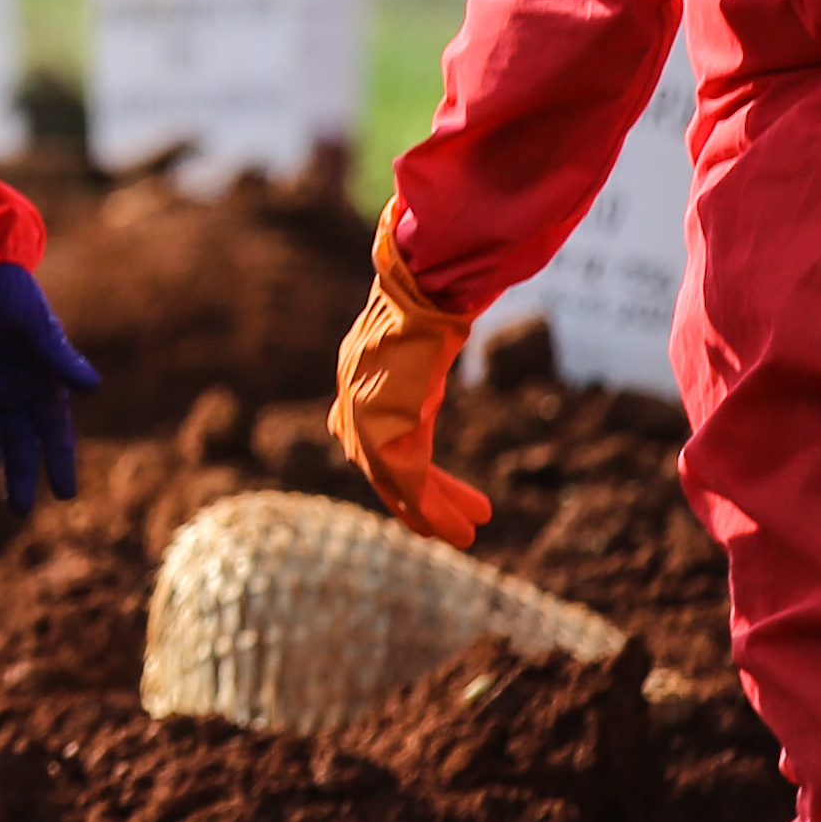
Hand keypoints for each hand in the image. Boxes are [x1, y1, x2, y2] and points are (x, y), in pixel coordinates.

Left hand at [0, 262, 99, 515]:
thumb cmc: (9, 291)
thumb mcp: (35, 323)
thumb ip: (58, 355)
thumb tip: (93, 387)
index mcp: (42, 380)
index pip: (55, 431)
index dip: (60, 461)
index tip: (66, 494)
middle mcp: (14, 391)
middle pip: (20, 444)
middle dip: (21, 478)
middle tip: (20, 512)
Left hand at [329, 212, 492, 548]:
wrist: (426, 283)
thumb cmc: (435, 293)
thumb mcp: (424, 329)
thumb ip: (423, 353)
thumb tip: (444, 332)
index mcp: (359, 371)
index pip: (366, 433)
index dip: (392, 468)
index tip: (417, 487)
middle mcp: (353, 395)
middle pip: (379, 464)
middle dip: (412, 498)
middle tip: (437, 528)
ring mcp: (363, 413)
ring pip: (396, 481)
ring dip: (432, 512)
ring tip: (466, 538)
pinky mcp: (383, 428)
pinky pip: (410, 481)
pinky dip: (435, 508)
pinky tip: (461, 528)